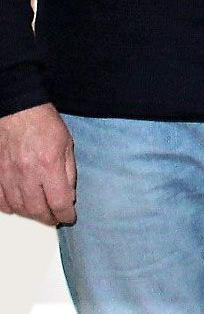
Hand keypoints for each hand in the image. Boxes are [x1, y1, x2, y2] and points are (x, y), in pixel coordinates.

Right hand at [0, 104, 75, 225]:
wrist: (16, 111)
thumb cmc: (44, 124)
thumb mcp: (67, 145)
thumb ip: (68, 171)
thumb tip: (68, 195)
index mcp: (49, 165)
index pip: (59, 201)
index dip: (65, 214)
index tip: (69, 218)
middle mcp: (27, 174)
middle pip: (37, 210)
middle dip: (48, 218)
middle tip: (55, 219)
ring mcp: (8, 176)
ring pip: (18, 208)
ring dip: (30, 215)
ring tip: (40, 213)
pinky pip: (0, 200)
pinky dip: (11, 207)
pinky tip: (19, 206)